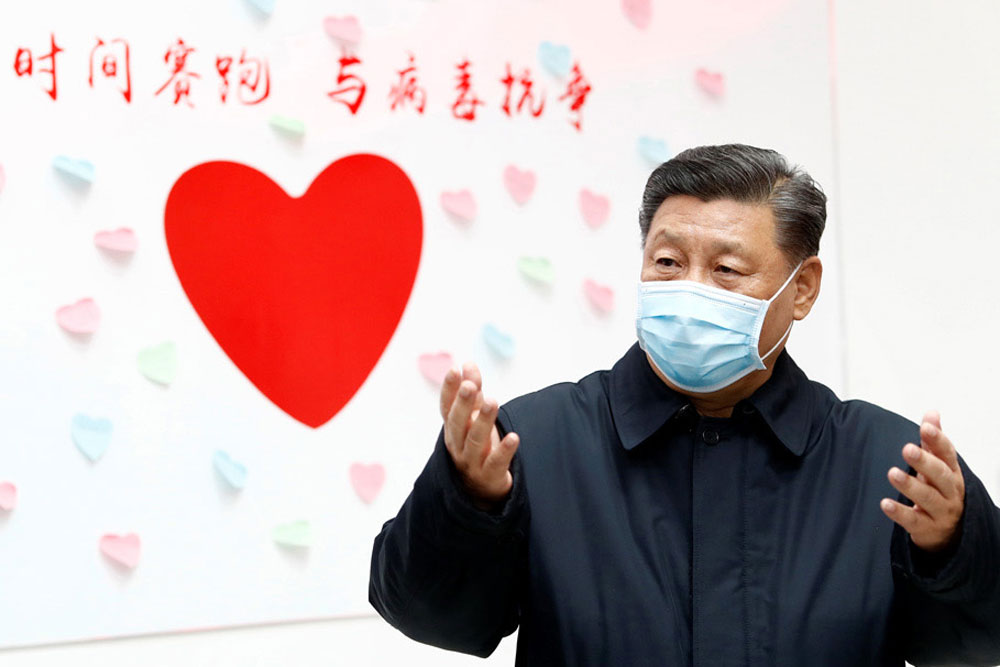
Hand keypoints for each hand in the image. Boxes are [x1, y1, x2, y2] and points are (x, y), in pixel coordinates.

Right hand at [439, 362, 520, 508]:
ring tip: (492, 401)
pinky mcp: (490, 476)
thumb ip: (473, 392)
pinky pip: (496, 463)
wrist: (481, 488)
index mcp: (453, 429)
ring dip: (483, 421)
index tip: (454, 370)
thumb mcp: (474, 418)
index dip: (449, 389)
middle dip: (462, 404)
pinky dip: (504, 450)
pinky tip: (514, 437)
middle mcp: (458, 445)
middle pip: (458, 423)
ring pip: (476, 441)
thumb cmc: (476, 445)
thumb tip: (467, 363)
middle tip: (469, 386)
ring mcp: (472, 462)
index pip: (447, 408)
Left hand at [881, 411, 965, 552]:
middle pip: (940, 475)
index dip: (938, 440)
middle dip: (924, 461)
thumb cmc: (940, 491)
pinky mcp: (927, 529)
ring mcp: (941, 512)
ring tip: (893, 473)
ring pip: (928, 498)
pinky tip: (885, 503)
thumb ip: (933, 442)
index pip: (947, 454)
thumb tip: (932, 412)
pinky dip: (899, 512)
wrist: (949, 533)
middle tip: (907, 448)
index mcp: (952, 473)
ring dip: (910, 485)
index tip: (925, 426)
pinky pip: (913, 520)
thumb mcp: (940, 467)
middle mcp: (950, 492)